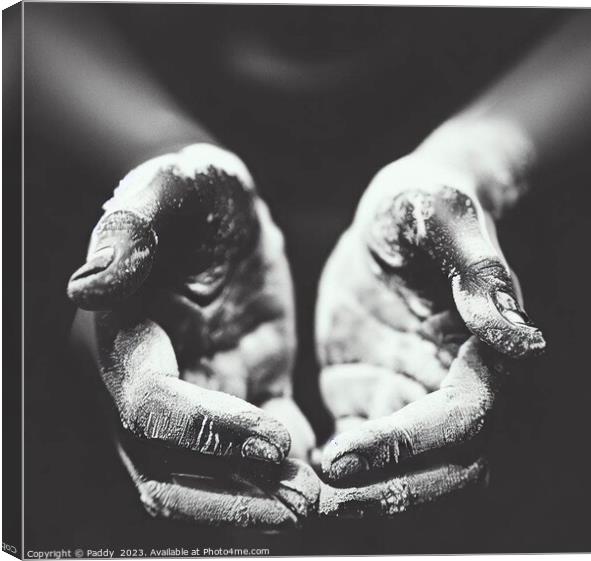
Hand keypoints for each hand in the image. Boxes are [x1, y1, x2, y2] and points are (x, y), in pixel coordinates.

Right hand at [68, 143, 315, 526]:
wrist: (223, 211)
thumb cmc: (193, 191)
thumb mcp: (169, 189)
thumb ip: (131, 228)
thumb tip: (89, 285)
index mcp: (127, 336)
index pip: (152, 406)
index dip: (207, 431)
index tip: (275, 440)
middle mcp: (152, 379)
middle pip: (167, 469)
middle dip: (230, 499)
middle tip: (300, 507)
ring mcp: (199, 391)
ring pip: (207, 478)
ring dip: (258, 501)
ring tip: (320, 504)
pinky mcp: (242, 389)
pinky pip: (256, 451)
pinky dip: (282, 474)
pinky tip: (322, 477)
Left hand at [315, 121, 545, 516]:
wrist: (400, 213)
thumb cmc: (428, 204)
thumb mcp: (444, 221)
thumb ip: (478, 276)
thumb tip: (520, 340)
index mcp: (484, 351)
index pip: (460, 419)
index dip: (405, 445)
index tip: (341, 456)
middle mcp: (456, 386)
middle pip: (445, 468)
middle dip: (387, 492)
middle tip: (321, 501)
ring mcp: (414, 396)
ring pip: (406, 473)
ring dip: (361, 497)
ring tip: (297, 499)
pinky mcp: (376, 395)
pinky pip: (362, 449)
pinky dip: (336, 472)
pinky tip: (291, 471)